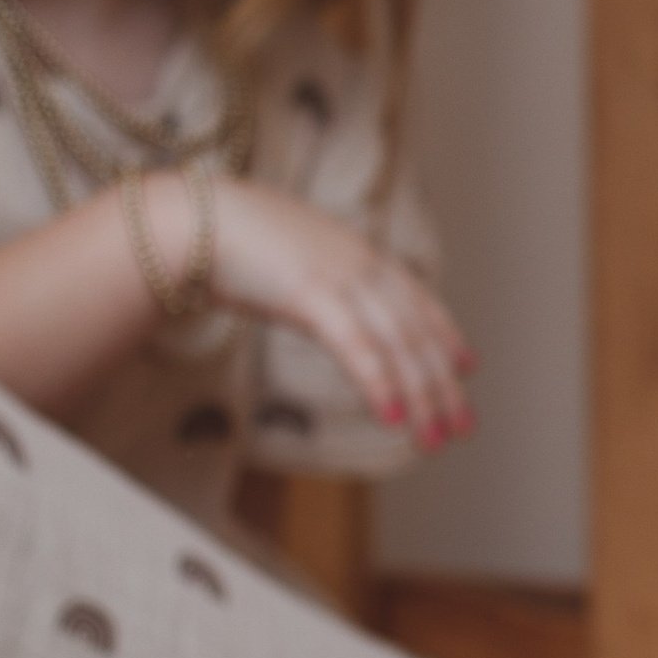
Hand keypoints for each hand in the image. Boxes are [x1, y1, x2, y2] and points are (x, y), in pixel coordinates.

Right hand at [197, 181, 473, 447]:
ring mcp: (340, 278)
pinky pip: (357, 347)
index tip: (467, 367)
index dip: (445, 334)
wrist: (191, 219)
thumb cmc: (229, 241)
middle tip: (462, 427)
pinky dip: (379, 383)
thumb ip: (316, 282)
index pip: (418, 299)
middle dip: (442, 384)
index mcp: (358, 253)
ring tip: (434, 439)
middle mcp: (361, 264)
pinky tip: (392, 416)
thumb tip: (320, 304)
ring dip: (421, 396)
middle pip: (415, 332)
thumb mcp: (290, 260)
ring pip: (397, 345)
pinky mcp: (311, 295)